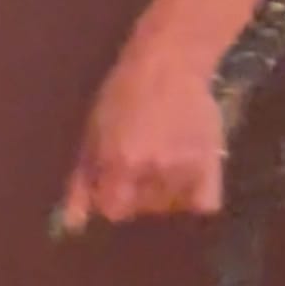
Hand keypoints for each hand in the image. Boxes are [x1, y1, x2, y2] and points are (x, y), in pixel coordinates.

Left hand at [57, 41, 226, 233]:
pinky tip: (189, 175)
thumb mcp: (93, 132)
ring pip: (172, 206)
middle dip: (139, 193)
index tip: (115, 180)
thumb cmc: (124, 92)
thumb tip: (73, 223)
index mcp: (121, 163)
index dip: (112, 197)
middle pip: (144, 209)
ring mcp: (185, 167)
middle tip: (142, 164)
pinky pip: (206, 202)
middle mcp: (154, 170)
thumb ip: (83, 180)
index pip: (114, 210)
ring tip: (165, 163)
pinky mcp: (211, 161)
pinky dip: (197, 197)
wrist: (170, 62)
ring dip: (166, 193)